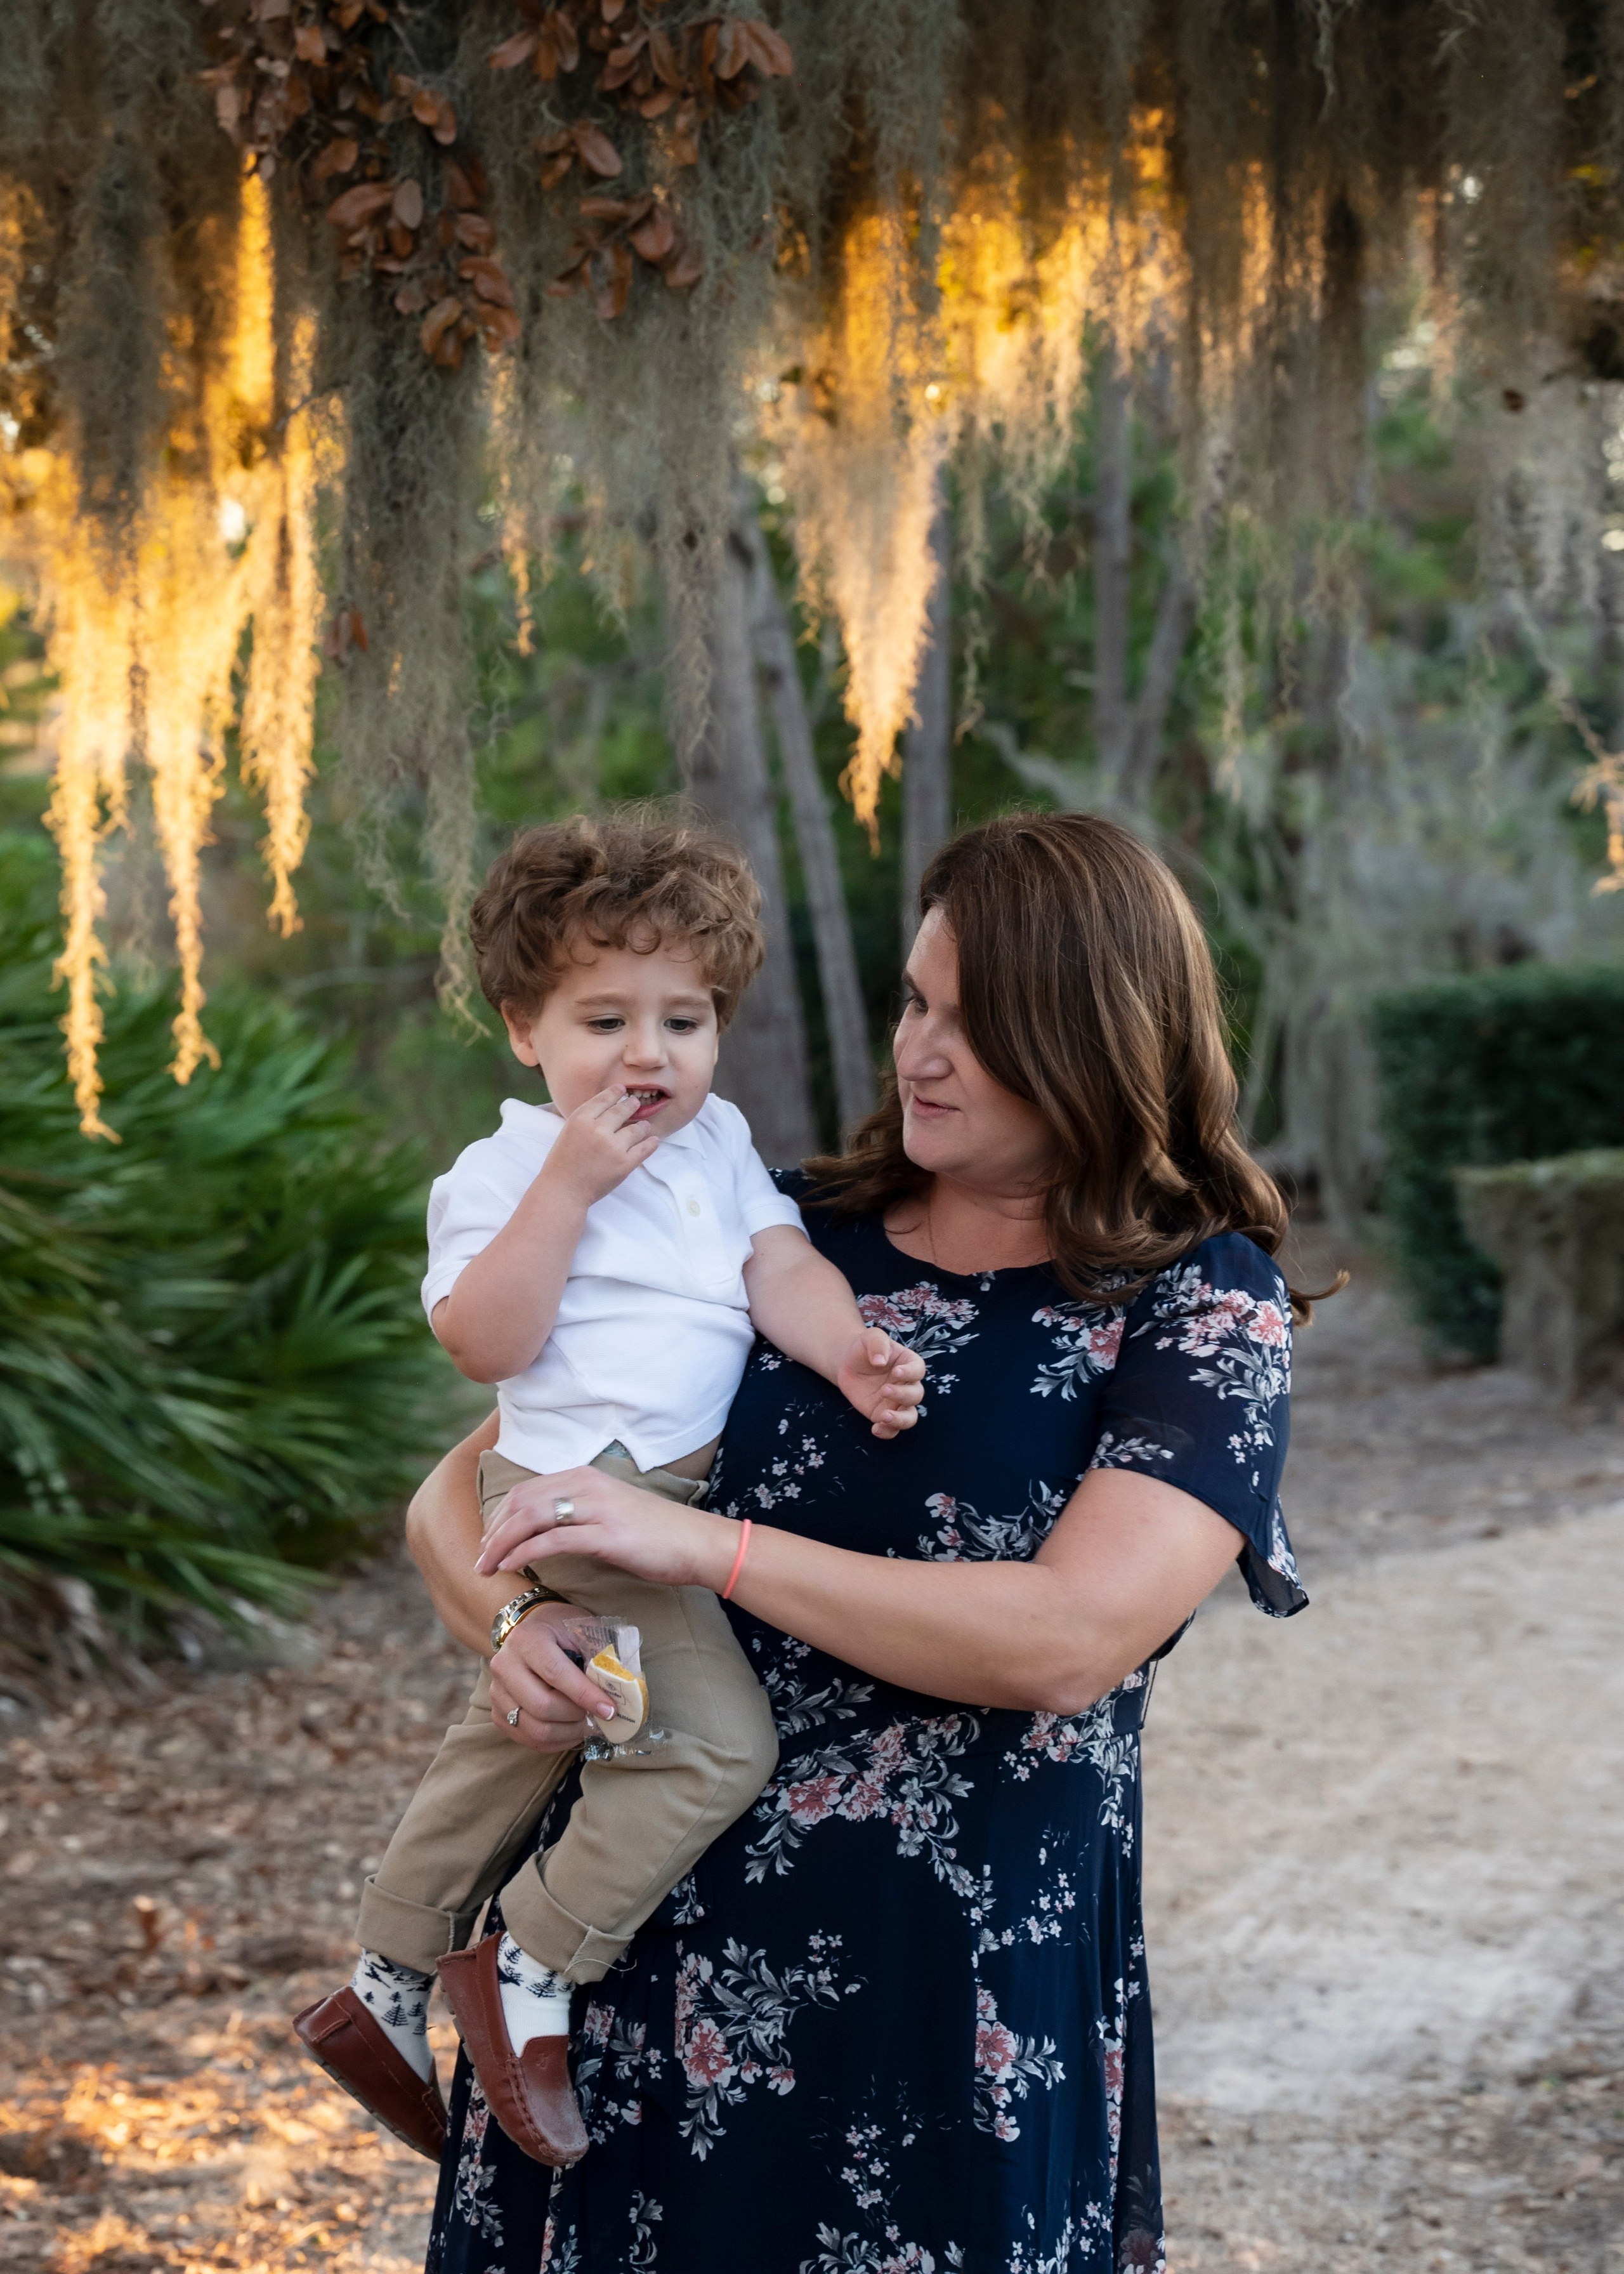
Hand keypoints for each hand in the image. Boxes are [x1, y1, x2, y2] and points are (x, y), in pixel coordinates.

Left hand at [474, 1466, 738, 1593]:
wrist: (698, 1543)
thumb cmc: (657, 1534)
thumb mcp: (611, 1512)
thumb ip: (580, 1513)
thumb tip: (547, 1531)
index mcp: (586, 1476)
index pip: (527, 1489)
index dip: (499, 1515)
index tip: (488, 1541)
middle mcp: (587, 1484)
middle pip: (521, 1501)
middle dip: (492, 1531)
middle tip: (479, 1558)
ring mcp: (597, 1507)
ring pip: (530, 1518)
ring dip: (500, 1543)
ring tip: (485, 1566)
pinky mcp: (606, 1534)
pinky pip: (552, 1539)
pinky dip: (524, 1553)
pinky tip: (510, 1567)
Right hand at [489, 1597, 621, 1752]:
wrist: (528, 1631)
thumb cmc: (561, 1631)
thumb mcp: (582, 1629)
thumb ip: (600, 1656)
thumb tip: (623, 1688)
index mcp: (527, 1640)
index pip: (556, 1674)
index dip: (585, 1695)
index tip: (610, 1710)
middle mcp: (505, 1666)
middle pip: (542, 1706)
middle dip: (577, 1716)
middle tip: (599, 1717)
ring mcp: (497, 1692)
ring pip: (535, 1729)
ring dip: (568, 1733)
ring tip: (588, 1725)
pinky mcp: (497, 1713)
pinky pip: (527, 1739)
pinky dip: (555, 1742)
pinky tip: (572, 1731)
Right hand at [540, 1086, 659, 1206]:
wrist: (564, 1189)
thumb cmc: (562, 1162)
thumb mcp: (568, 1132)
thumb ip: (586, 1119)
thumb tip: (607, 1108)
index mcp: (581, 1119)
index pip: (603, 1099)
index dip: (615, 1092)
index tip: (622, 1089)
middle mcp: (598, 1130)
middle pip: (622, 1110)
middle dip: (631, 1105)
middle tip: (635, 1103)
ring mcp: (613, 1147)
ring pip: (636, 1129)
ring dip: (642, 1126)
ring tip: (645, 1126)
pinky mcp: (625, 1164)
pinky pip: (644, 1149)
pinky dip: (650, 1143)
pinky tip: (653, 1140)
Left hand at [836, 1328, 925, 1437]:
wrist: (848, 1362)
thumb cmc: (864, 1347)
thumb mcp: (870, 1337)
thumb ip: (878, 1343)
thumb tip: (879, 1361)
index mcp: (909, 1364)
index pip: (918, 1370)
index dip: (910, 1373)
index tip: (896, 1372)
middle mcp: (907, 1385)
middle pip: (916, 1395)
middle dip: (902, 1395)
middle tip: (884, 1390)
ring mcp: (897, 1402)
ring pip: (910, 1417)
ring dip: (900, 1420)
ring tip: (884, 1417)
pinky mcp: (883, 1414)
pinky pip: (892, 1429)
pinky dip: (887, 1432)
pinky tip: (875, 1429)